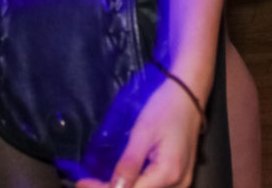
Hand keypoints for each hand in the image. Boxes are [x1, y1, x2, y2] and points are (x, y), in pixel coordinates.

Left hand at [75, 72, 203, 187]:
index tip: (82, 183)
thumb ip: (129, 164)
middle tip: (88, 182)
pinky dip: (138, 185)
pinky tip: (121, 180)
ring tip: (100, 182)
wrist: (189, 93)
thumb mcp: (143, 132)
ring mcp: (181, 183)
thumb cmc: (165, 107)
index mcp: (169, 174)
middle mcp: (178, 184)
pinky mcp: (180, 178)